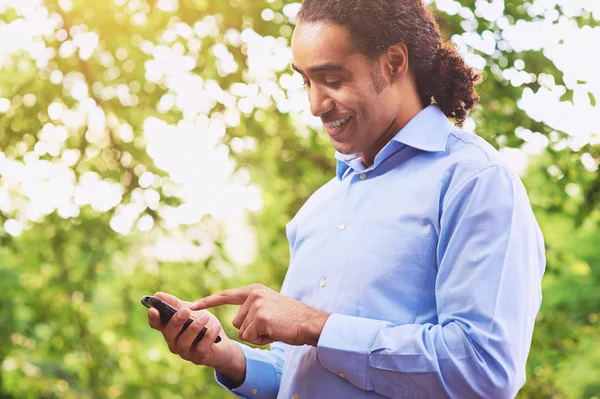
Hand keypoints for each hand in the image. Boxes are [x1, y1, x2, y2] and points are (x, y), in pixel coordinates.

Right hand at [147, 292, 245, 382]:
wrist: (221, 342)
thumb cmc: (203, 324)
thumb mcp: (191, 310)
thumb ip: (176, 304)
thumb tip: (158, 295)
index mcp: (169, 329)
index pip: (156, 324)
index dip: (153, 318)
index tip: (154, 309)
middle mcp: (173, 342)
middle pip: (169, 333)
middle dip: (176, 321)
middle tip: (185, 310)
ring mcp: (185, 352)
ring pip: (183, 342)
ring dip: (194, 328)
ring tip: (205, 316)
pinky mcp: (198, 358)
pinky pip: (200, 348)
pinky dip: (209, 336)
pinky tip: (215, 326)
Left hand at [190, 284, 329, 346]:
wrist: (309, 322)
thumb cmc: (290, 319)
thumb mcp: (269, 306)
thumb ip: (252, 308)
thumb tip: (236, 323)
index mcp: (254, 290)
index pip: (226, 296)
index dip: (208, 302)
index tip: (193, 306)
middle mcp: (254, 295)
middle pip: (236, 322)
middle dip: (250, 329)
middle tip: (270, 325)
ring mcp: (257, 305)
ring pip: (243, 331)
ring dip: (257, 335)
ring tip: (274, 327)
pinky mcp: (261, 318)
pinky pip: (251, 337)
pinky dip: (262, 339)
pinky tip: (274, 332)